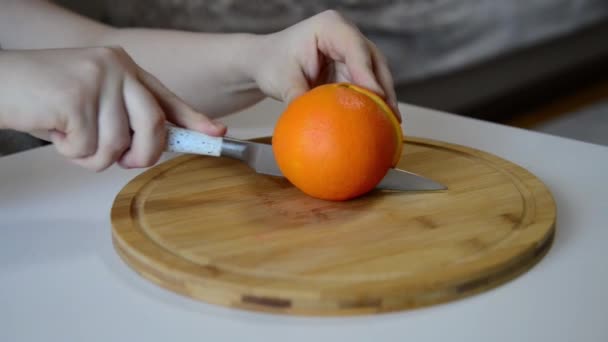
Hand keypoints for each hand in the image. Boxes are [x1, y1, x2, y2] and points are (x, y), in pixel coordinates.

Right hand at [0, 47, 225, 170]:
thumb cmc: (44, 96)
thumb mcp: (93, 101)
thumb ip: (124, 117)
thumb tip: (157, 144)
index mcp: (123, 66)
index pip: (167, 98)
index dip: (194, 120)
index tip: (217, 134)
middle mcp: (116, 68)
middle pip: (154, 127)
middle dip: (141, 155)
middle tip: (121, 159)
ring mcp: (97, 81)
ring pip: (118, 146)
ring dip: (93, 156)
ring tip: (70, 135)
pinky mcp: (76, 99)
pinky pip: (90, 150)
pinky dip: (71, 153)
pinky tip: (56, 131)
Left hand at [252, 10, 400, 119]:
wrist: (266, 61)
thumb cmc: (272, 63)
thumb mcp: (281, 81)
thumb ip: (298, 98)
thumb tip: (312, 123)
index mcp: (330, 26)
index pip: (355, 49)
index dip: (368, 73)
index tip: (377, 96)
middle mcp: (346, 34)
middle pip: (373, 60)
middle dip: (384, 88)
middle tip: (391, 115)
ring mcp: (351, 49)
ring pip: (376, 72)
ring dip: (383, 97)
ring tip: (391, 122)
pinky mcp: (351, 66)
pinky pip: (367, 83)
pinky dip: (373, 101)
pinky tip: (378, 121)